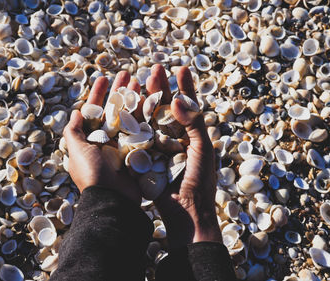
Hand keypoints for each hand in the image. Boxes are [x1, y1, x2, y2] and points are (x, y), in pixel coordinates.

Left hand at [63, 72, 141, 203]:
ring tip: (141, 81)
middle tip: (128, 73)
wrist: (113, 199)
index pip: (95, 110)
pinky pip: (143, 129)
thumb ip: (74, 131)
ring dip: (134, 98)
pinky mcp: (139, 151)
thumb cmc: (92, 174)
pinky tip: (151, 100)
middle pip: (114, 109)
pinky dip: (146, 115)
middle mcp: (108, 140)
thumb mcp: (76, 151)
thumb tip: (75, 112)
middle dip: (120, 91)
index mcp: (92, 138)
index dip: (99, 93)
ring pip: (129, 115)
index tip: (104, 77)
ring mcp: (124, 145)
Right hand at [147, 65, 220, 246]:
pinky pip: (137, 136)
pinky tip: (127, 105)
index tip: (180, 68)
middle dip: (161, 88)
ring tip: (140, 80)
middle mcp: (174, 138)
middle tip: (155, 68)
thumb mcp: (202, 148)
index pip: (188, 106)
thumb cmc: (199, 180)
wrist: (185, 212)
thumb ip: (193, 123)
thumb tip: (176, 100)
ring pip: (150, 118)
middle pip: (166, 108)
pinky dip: (133, 120)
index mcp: (192, 134)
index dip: (184, 87)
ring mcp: (158, 146)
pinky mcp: (144, 157)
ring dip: (145, 100)